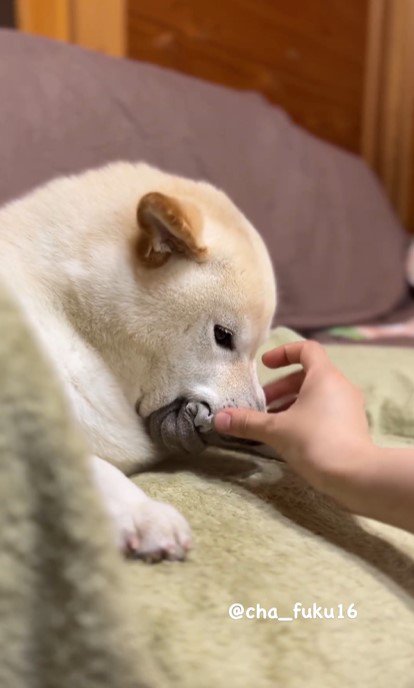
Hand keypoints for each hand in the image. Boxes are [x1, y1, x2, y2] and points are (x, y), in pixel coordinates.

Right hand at [215, 341, 372, 501]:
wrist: (355, 476)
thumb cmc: (316, 442)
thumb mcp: (276, 430)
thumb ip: (248, 422)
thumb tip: (219, 419)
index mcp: (324, 376)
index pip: (306, 350)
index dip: (283, 353)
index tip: (265, 366)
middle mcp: (340, 386)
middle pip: (307, 375)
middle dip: (280, 387)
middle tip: (261, 404)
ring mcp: (349, 407)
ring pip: (316, 395)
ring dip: (291, 404)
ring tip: (271, 423)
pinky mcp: (352, 426)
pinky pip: (325, 411)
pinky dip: (305, 416)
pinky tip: (289, 437)